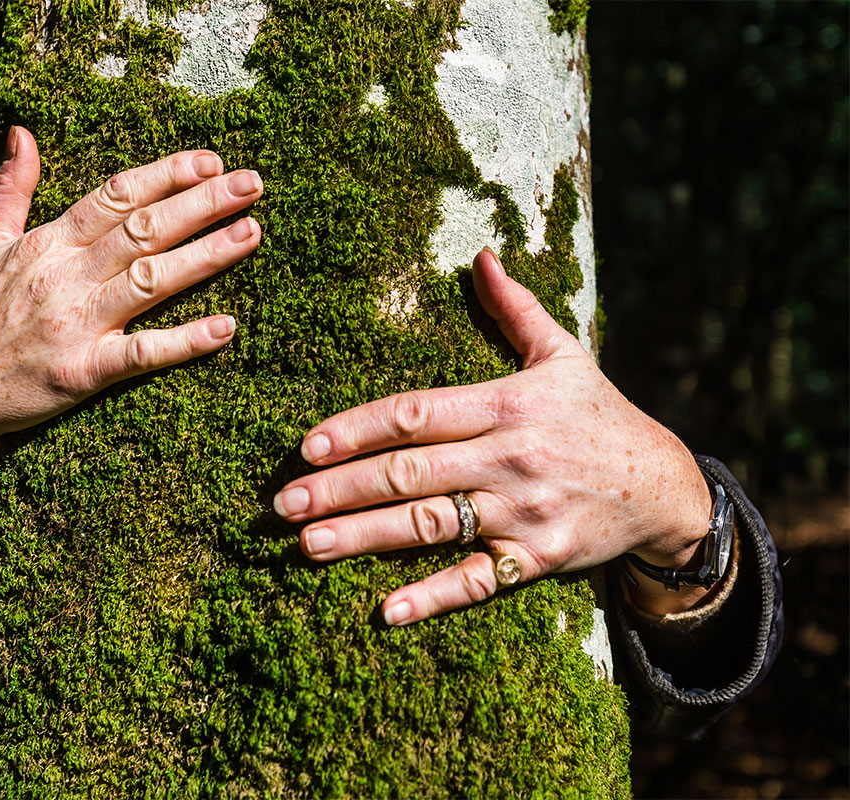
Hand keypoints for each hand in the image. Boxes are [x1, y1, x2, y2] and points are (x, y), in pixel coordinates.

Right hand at [0, 127, 263, 590]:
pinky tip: (225, 327)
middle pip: (145, 229)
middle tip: (253, 183)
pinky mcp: (83, 372)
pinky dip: (184, 341)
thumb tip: (21, 133)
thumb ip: (10, 189)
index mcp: (46, 243)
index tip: (209, 160)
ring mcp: (76, 324)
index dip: (165, 175)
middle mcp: (65, 276)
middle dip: (203, 203)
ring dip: (206, 256)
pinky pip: (142, 354)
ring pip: (152, 280)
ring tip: (251, 233)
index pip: (115, 196)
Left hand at [274, 247, 713, 624]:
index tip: (308, 445)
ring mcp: (522, 511)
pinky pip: (479, 580)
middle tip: (282, 504)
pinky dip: (433, 596)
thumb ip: (517, 309)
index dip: (357, 428)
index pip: (414, 412)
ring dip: (364, 537)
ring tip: (307, 546)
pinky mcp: (538, 557)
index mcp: (506, 404)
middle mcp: (509, 457)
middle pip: (409, 472)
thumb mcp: (564, 354)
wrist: (665, 486)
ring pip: (430, 526)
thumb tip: (481, 255)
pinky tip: (386, 610)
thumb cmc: (600, 415)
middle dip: (339, 488)